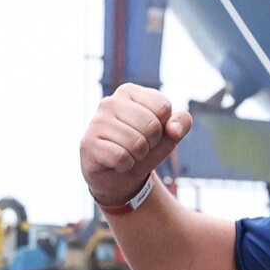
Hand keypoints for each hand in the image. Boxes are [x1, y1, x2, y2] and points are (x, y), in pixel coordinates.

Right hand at [79, 83, 190, 210]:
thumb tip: (173, 130)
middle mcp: (110, 102)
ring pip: (136, 143)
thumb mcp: (169, 134)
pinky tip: (116, 163)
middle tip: (139, 148)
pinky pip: (121, 157)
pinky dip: (125, 166)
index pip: (163, 106)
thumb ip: (182, 123)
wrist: (119, 177)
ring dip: (138, 156)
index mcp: (129, 92)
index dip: (164, 127)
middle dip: (151, 143)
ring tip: (128, 155)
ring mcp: (96, 122)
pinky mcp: (88, 143)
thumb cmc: (144, 148)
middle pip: (151, 125)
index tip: (152, 133)